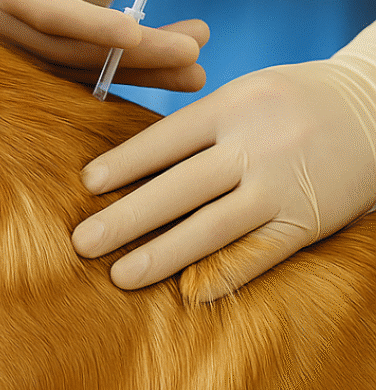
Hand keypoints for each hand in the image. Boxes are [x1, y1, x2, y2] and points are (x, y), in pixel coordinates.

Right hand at [0, 0, 208, 89]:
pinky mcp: (32, 74)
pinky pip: (85, 81)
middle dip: (133, 55)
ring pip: (80, 73)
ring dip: (142, 73)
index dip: (91, 25)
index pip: (48, 12)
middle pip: (68, 50)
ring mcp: (9, 56)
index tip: (137, 32)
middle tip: (193, 50)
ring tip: (197, 66)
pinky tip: (178, 76)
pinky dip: (133, 79)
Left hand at [72, 55, 375, 301]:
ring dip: (162, 255)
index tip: (86, 187)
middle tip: (81, 243)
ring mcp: (283, 186)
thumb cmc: (292, 103)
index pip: (165, 138)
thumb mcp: (246, 94)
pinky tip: (188, 295)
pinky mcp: (308, 221)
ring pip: (212, 227)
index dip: (124, 164)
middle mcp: (255, 145)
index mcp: (232, 106)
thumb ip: (197, 127)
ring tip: (119, 275)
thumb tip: (130, 166)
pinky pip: (260, 254)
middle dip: (126, 218)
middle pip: (179, 187)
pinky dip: (224, 275)